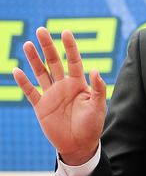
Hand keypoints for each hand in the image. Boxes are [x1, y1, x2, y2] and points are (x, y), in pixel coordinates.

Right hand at [12, 27, 106, 165]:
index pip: (73, 61)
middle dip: (47, 47)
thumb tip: (95, 69)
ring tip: (28, 45)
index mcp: (78, 84)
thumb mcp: (98, 107)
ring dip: (34, 60)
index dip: (70, 47)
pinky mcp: (41, 106)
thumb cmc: (92, 125)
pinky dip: (23, 83)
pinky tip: (17, 70)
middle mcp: (63, 86)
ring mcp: (51, 95)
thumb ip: (98, 88)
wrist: (79, 145)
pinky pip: (31, 92)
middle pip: (54, 62)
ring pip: (41, 73)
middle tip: (41, 30)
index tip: (65, 32)